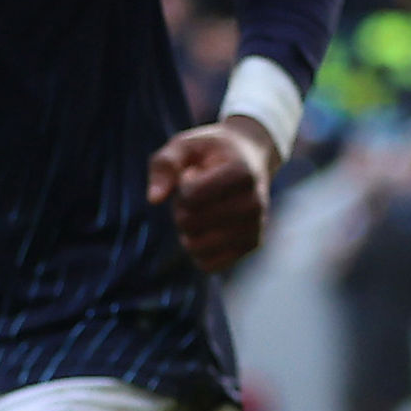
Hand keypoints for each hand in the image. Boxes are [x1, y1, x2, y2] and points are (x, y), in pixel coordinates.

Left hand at [146, 118, 279, 274]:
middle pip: (189, 222)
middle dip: (180, 209)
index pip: (190, 196)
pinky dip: (197, 250)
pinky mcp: (252, 245)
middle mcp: (255, 202)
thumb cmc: (210, 152)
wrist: (250, 158)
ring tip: (200, 211)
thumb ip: (164, 165)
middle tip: (195, 194)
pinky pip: (209, 264)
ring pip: (197, 246)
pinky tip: (205, 231)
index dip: (181, 186)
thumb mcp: (184, 146)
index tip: (194, 174)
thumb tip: (154, 199)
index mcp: (241, 172)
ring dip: (187, 231)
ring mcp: (256, 226)